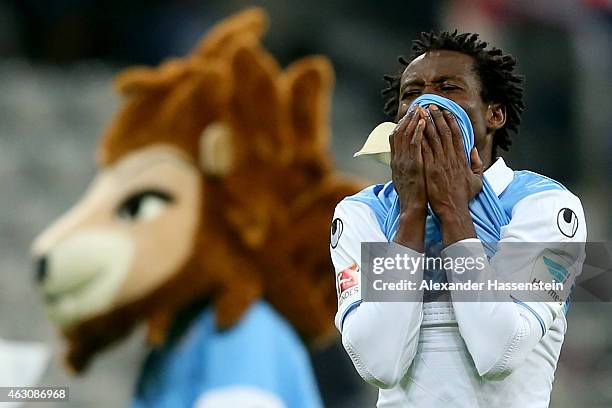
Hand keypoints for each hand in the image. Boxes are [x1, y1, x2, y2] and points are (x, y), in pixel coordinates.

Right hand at [389, 107, 427, 250]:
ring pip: (406, 135)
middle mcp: (398, 159)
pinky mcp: (413, 165)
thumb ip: (406, 166)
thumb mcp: (404, 178)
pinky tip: (423, 122)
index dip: (401, 123)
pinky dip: (418, 132)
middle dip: (407, 117)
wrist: (412, 207)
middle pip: (399, 132)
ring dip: (413, 120)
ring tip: (420, 108)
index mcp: (396, 161)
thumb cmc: (413, 195)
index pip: (395, 137)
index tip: (408, 113)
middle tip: (415, 105)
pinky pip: (415, 144)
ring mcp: (404, 161)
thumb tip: (408, 157)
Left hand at [421, 105, 482, 243]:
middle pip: (444, 132)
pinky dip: (420, 138)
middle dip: (437, 117)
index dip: (451, 121)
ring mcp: (440, 163)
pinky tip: (414, 129)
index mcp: (462, 159)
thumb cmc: (463, 197)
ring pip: (433, 138)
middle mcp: (451, 158)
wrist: (453, 210)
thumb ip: (476, 164)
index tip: (446, 111)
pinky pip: (424, 150)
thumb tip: (473, 151)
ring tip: (421, 112)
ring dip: (427, 124)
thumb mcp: (477, 180)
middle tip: (431, 106)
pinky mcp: (429, 169)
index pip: (457, 135)